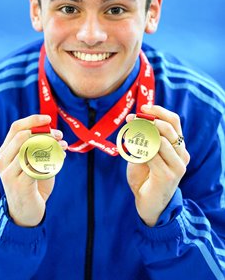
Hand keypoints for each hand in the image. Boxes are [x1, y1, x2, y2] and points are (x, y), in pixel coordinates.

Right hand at [0, 115, 66, 226]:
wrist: (27, 212)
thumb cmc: (33, 183)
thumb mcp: (34, 161)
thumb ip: (40, 147)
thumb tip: (56, 134)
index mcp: (6, 151)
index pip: (16, 128)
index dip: (32, 120)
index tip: (48, 118)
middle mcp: (4, 160)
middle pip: (22, 136)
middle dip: (44, 132)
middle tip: (59, 135)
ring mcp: (9, 173)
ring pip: (29, 149)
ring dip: (50, 144)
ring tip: (62, 146)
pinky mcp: (20, 184)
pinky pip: (36, 166)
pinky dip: (51, 160)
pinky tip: (60, 160)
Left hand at [126, 105, 189, 226]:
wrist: (148, 204)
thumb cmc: (145, 176)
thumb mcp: (144, 153)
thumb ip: (145, 138)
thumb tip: (136, 119)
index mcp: (178, 146)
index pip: (174, 121)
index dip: (159, 111)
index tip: (143, 107)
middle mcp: (182, 154)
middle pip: (168, 128)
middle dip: (147, 120)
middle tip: (131, 120)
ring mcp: (177, 166)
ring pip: (161, 140)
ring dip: (141, 136)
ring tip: (129, 138)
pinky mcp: (168, 176)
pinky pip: (153, 156)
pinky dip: (140, 152)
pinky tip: (133, 154)